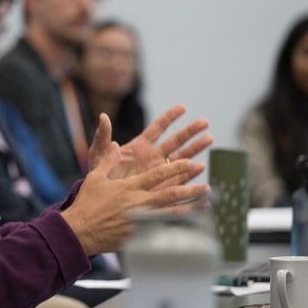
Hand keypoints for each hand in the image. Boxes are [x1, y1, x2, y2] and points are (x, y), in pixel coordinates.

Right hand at [61, 143, 209, 254]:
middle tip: (206, 186)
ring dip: (191, 208)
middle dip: (191, 189)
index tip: (191, 163)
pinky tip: (192, 226)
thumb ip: (108, 161)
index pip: (158, 174)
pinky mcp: (140, 234)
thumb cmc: (87, 203)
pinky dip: (180, 226)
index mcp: (129, 187)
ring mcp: (141, 219)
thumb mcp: (95, 178)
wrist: (80, 230)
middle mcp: (138, 202)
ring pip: (172, 213)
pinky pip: (164, 229)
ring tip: (206, 204)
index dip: (176, 168)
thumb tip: (114, 144)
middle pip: (171, 194)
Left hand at [88, 104, 211, 181]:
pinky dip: (190, 173)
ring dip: (195, 148)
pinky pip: (179, 178)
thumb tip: (103, 117)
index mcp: (139, 146)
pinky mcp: (163, 186)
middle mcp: (152, 157)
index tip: (182, 107)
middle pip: (175, 141)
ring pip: (181, 157)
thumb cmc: (99, 176)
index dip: (170, 117)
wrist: (102, 200)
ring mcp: (159, 171)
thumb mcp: (98, 154)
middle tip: (204, 122)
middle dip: (190, 131)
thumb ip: (102, 136)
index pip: (157, 128)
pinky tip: (200, 166)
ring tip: (209, 139)